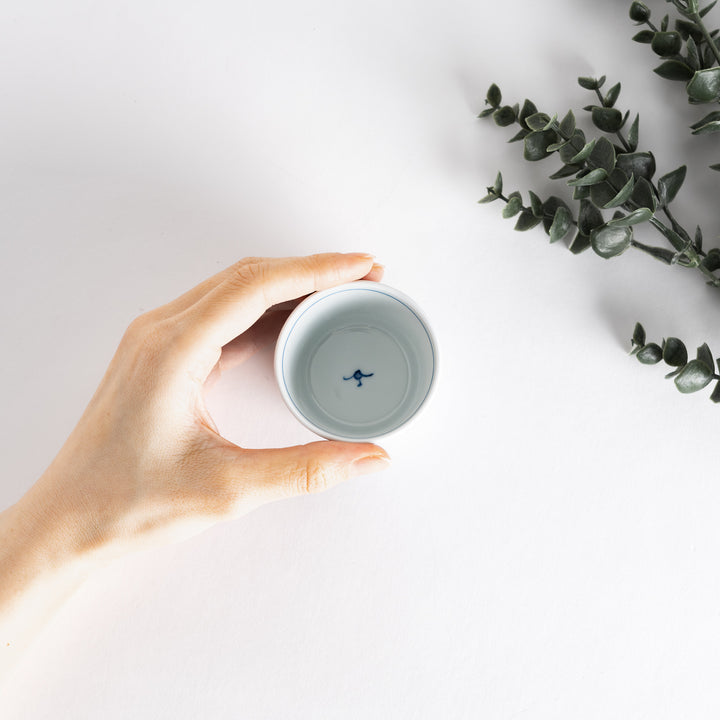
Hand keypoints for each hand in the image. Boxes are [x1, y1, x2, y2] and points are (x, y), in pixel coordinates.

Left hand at [25, 252, 390, 557]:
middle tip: (362, 277)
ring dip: (288, 287)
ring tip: (337, 297)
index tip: (360, 267)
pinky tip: (292, 326)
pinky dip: (264, 312)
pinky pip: (221, 315)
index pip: (256, 287)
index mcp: (172, 350)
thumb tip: (368, 457)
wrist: (70, 519)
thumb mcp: (227, 489)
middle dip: (310, 271)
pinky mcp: (162, 355)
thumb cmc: (127, 502)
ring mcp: (158, 340)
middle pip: (247, 276)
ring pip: (234, 291)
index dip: (316, 270)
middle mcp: (161, 332)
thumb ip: (306, 470)